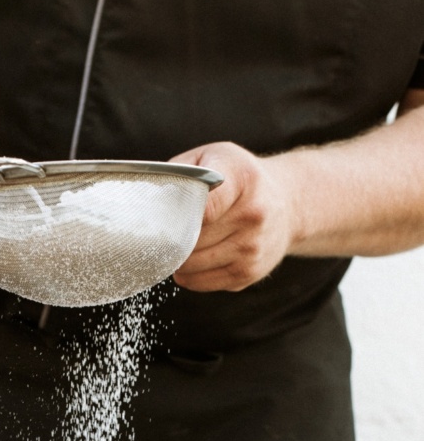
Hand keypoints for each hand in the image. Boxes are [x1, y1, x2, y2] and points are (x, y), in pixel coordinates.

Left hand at [170, 142, 295, 291]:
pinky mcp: (248, 274)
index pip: (202, 207)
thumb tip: (150, 199)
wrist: (289, 204)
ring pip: (191, 264)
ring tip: (178, 243)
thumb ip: (182, 172)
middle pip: (189, 239)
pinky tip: (192, 259)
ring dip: (177, 258)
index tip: (164, 216)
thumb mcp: (216, 157)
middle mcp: (253, 216)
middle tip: (163, 231)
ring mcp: (252, 249)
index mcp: (243, 181)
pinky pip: (201, 283)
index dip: (177, 215)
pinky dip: (188, 274)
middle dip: (171, 236)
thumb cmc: (242, 180)